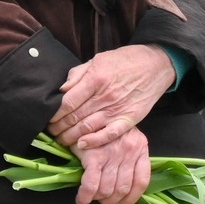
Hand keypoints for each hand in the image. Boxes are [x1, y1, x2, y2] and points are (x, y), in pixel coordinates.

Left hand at [48, 44, 173, 150]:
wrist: (156, 65)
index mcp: (96, 78)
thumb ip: (78, 74)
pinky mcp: (129, 119)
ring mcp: (118, 109)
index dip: (54, 113)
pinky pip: (109, 134)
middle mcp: (105, 96)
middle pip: (75, 117)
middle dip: (59, 127)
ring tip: (62, 139)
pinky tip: (82, 144)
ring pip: (88, 128)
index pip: (68, 102)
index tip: (48, 118)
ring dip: (71, 137)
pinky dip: (94, 141)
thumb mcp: (99, 59)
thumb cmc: (126, 60)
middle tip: (52, 132)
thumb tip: (61, 90)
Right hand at [73, 127, 150, 203]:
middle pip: (123, 188)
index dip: (132, 198)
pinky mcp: (94, 156)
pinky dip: (85, 196)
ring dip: (100, 199)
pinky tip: (82, 199)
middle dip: (112, 200)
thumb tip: (126, 186)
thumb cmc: (106, 126)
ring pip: (108, 189)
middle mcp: (129, 151)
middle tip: (104, 200)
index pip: (141, 181)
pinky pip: (91, 185)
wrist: (87, 110)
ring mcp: (112, 154)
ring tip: (94, 197)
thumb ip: (131, 156)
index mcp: (140, 147)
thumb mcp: (127, 137)